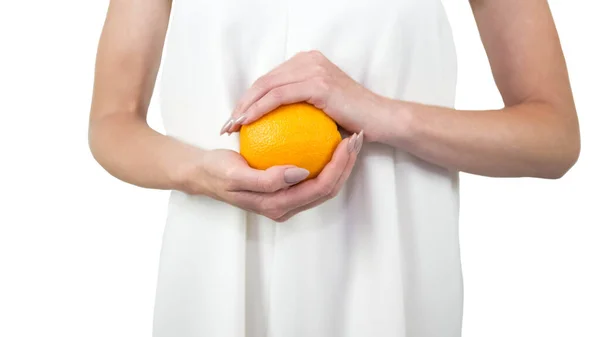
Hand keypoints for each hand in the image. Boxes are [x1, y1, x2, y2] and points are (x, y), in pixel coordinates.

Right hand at [179, 133, 362, 221]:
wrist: (202, 173)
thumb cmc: (217, 172)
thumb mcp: (235, 175)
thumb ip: (267, 179)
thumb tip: (301, 173)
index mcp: (279, 206)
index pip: (320, 189)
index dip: (339, 167)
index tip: (347, 141)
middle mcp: (287, 205)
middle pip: (329, 188)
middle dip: (347, 164)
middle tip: (356, 136)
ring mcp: (288, 197)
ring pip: (324, 182)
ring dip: (340, 162)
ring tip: (349, 136)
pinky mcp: (286, 186)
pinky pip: (312, 174)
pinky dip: (324, 158)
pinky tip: (327, 135)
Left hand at [220, 50, 384, 138]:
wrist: (381, 120)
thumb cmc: (354, 121)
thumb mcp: (322, 110)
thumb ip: (299, 108)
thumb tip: (273, 127)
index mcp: (307, 62)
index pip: (270, 80)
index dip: (249, 100)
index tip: (236, 121)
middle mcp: (308, 60)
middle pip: (264, 81)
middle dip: (241, 103)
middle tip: (227, 126)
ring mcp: (313, 69)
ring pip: (266, 86)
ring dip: (244, 107)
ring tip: (232, 127)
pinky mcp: (317, 83)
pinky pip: (278, 97)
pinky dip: (259, 110)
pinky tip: (247, 124)